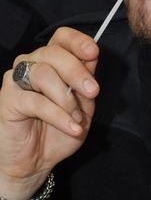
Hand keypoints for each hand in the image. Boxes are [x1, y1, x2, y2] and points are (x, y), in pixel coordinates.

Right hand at [0, 27, 99, 199]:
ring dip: (67, 98)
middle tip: (93, 92)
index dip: (77, 41)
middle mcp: (32, 65)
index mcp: (51, 61)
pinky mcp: (8, 99)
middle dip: (77, 72)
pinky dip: (59, 116)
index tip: (93, 53)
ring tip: (77, 118)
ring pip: (44, 74)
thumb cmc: (58, 131)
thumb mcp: (83, 106)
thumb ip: (86, 82)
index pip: (61, 38)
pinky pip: (37, 102)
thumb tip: (91, 59)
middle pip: (54, 53)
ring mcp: (17, 80)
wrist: (36, 162)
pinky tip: (72, 127)